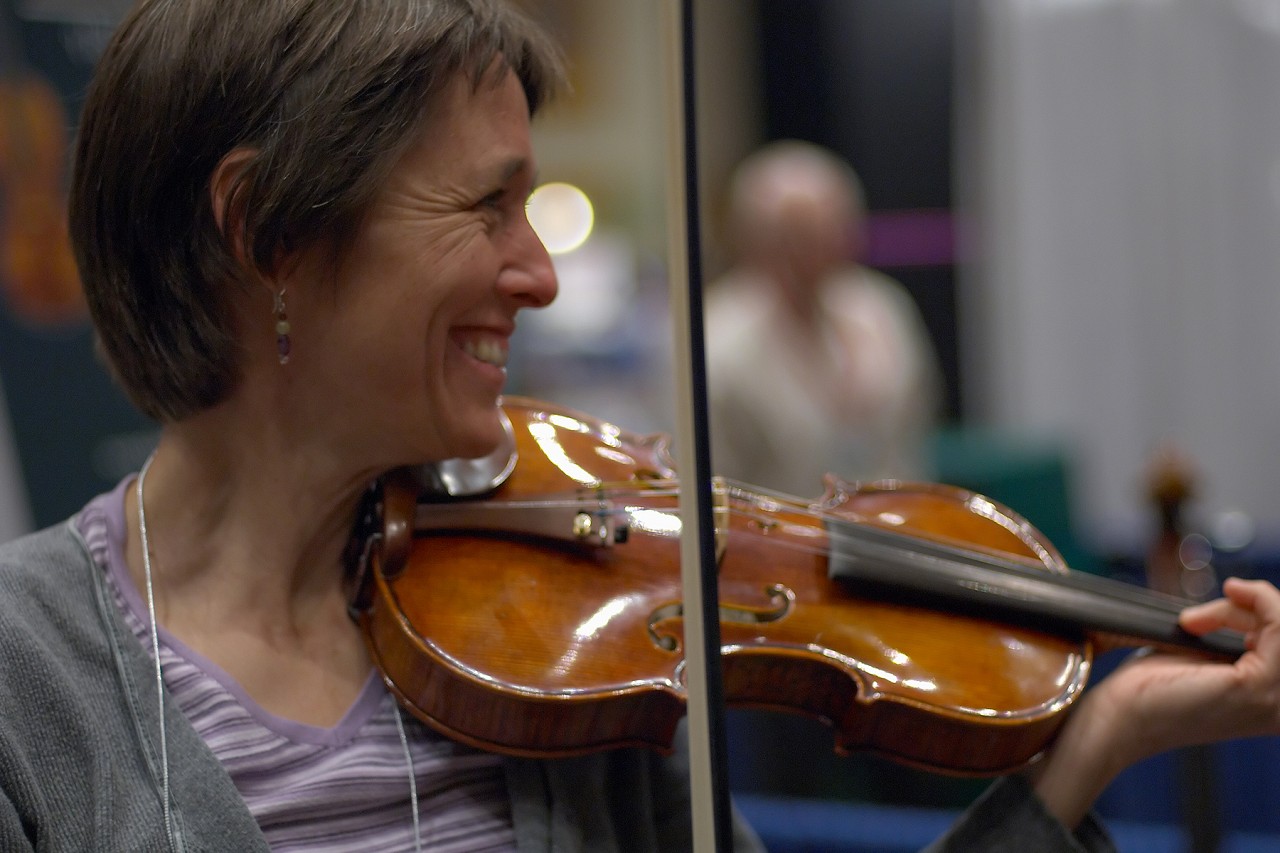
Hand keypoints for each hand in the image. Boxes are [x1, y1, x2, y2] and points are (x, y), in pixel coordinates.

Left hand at [1028, 577, 1279, 827]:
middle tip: (1195, 618)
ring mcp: (1273, 702)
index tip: (1204, 614)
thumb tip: (1250, 604)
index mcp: (1270, 704)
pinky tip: (1231, 593)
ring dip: (1244, 606)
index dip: (1253, 617)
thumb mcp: (1202, 657)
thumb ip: (1232, 641)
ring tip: (1195, 618)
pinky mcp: (1255, 687)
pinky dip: (1261, 600)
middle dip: (1249, 610)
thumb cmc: (1149, 690)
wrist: (1120, 717)